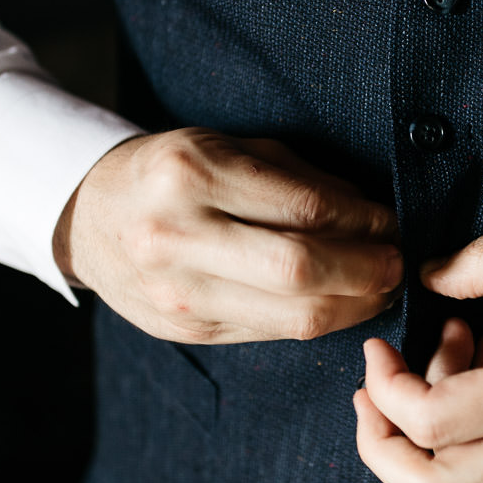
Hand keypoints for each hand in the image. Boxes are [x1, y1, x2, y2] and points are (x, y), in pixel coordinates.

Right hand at [55, 128, 400, 343]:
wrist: (85, 217)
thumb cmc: (170, 173)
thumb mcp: (226, 148)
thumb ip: (297, 178)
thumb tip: (371, 215)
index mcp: (191, 174)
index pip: (303, 206)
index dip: (362, 219)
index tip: (391, 221)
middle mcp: (178, 235)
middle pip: (300, 269)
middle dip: (365, 270)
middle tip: (397, 264)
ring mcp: (178, 292)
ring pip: (292, 317)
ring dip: (352, 306)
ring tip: (378, 288)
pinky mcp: (186, 330)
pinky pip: (270, 333)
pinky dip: (315, 320)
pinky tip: (338, 304)